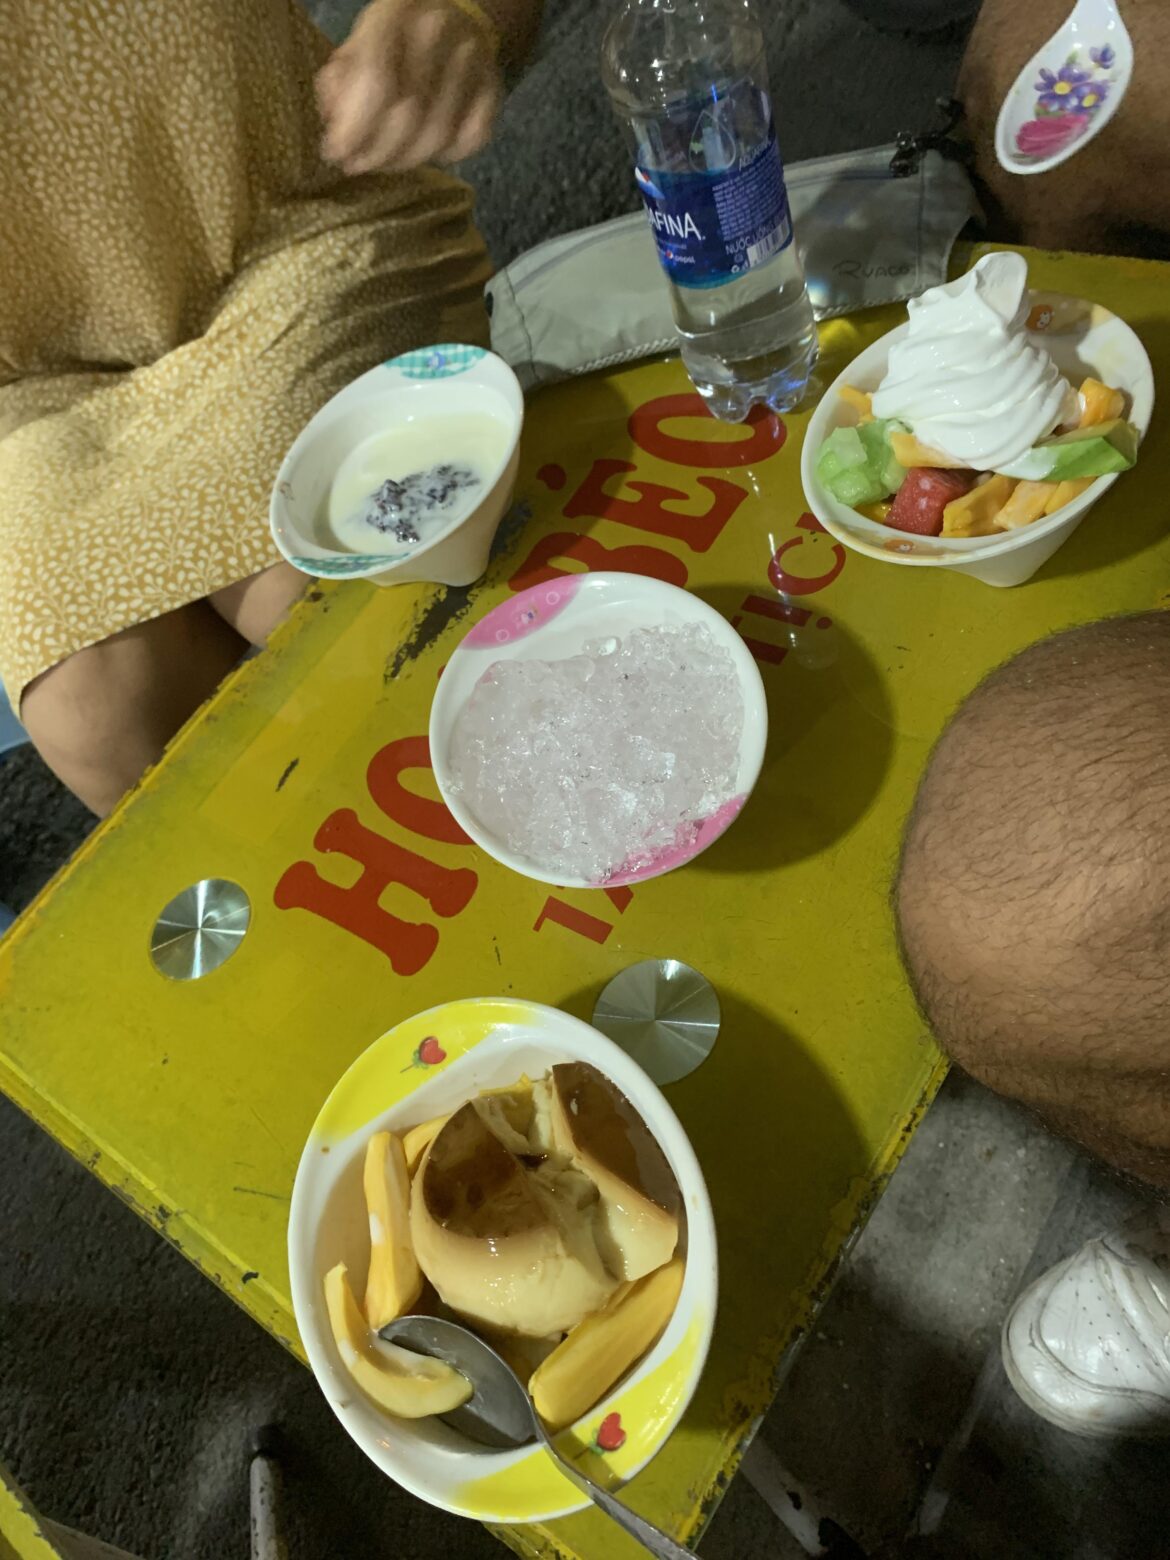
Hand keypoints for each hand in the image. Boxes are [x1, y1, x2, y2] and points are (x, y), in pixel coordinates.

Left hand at [317, 0, 501, 173]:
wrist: (458, 19)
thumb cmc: (397, 41)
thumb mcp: (358, 44)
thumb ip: (340, 84)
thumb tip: (336, 131)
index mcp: (396, 14)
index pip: (376, 80)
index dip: (355, 127)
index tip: (338, 154)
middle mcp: (439, 32)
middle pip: (408, 114)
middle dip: (377, 153)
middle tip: (359, 166)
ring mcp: (473, 60)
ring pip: (439, 134)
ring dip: (407, 161)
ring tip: (387, 163)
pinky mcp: (494, 87)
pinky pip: (471, 139)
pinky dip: (447, 156)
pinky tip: (428, 152)